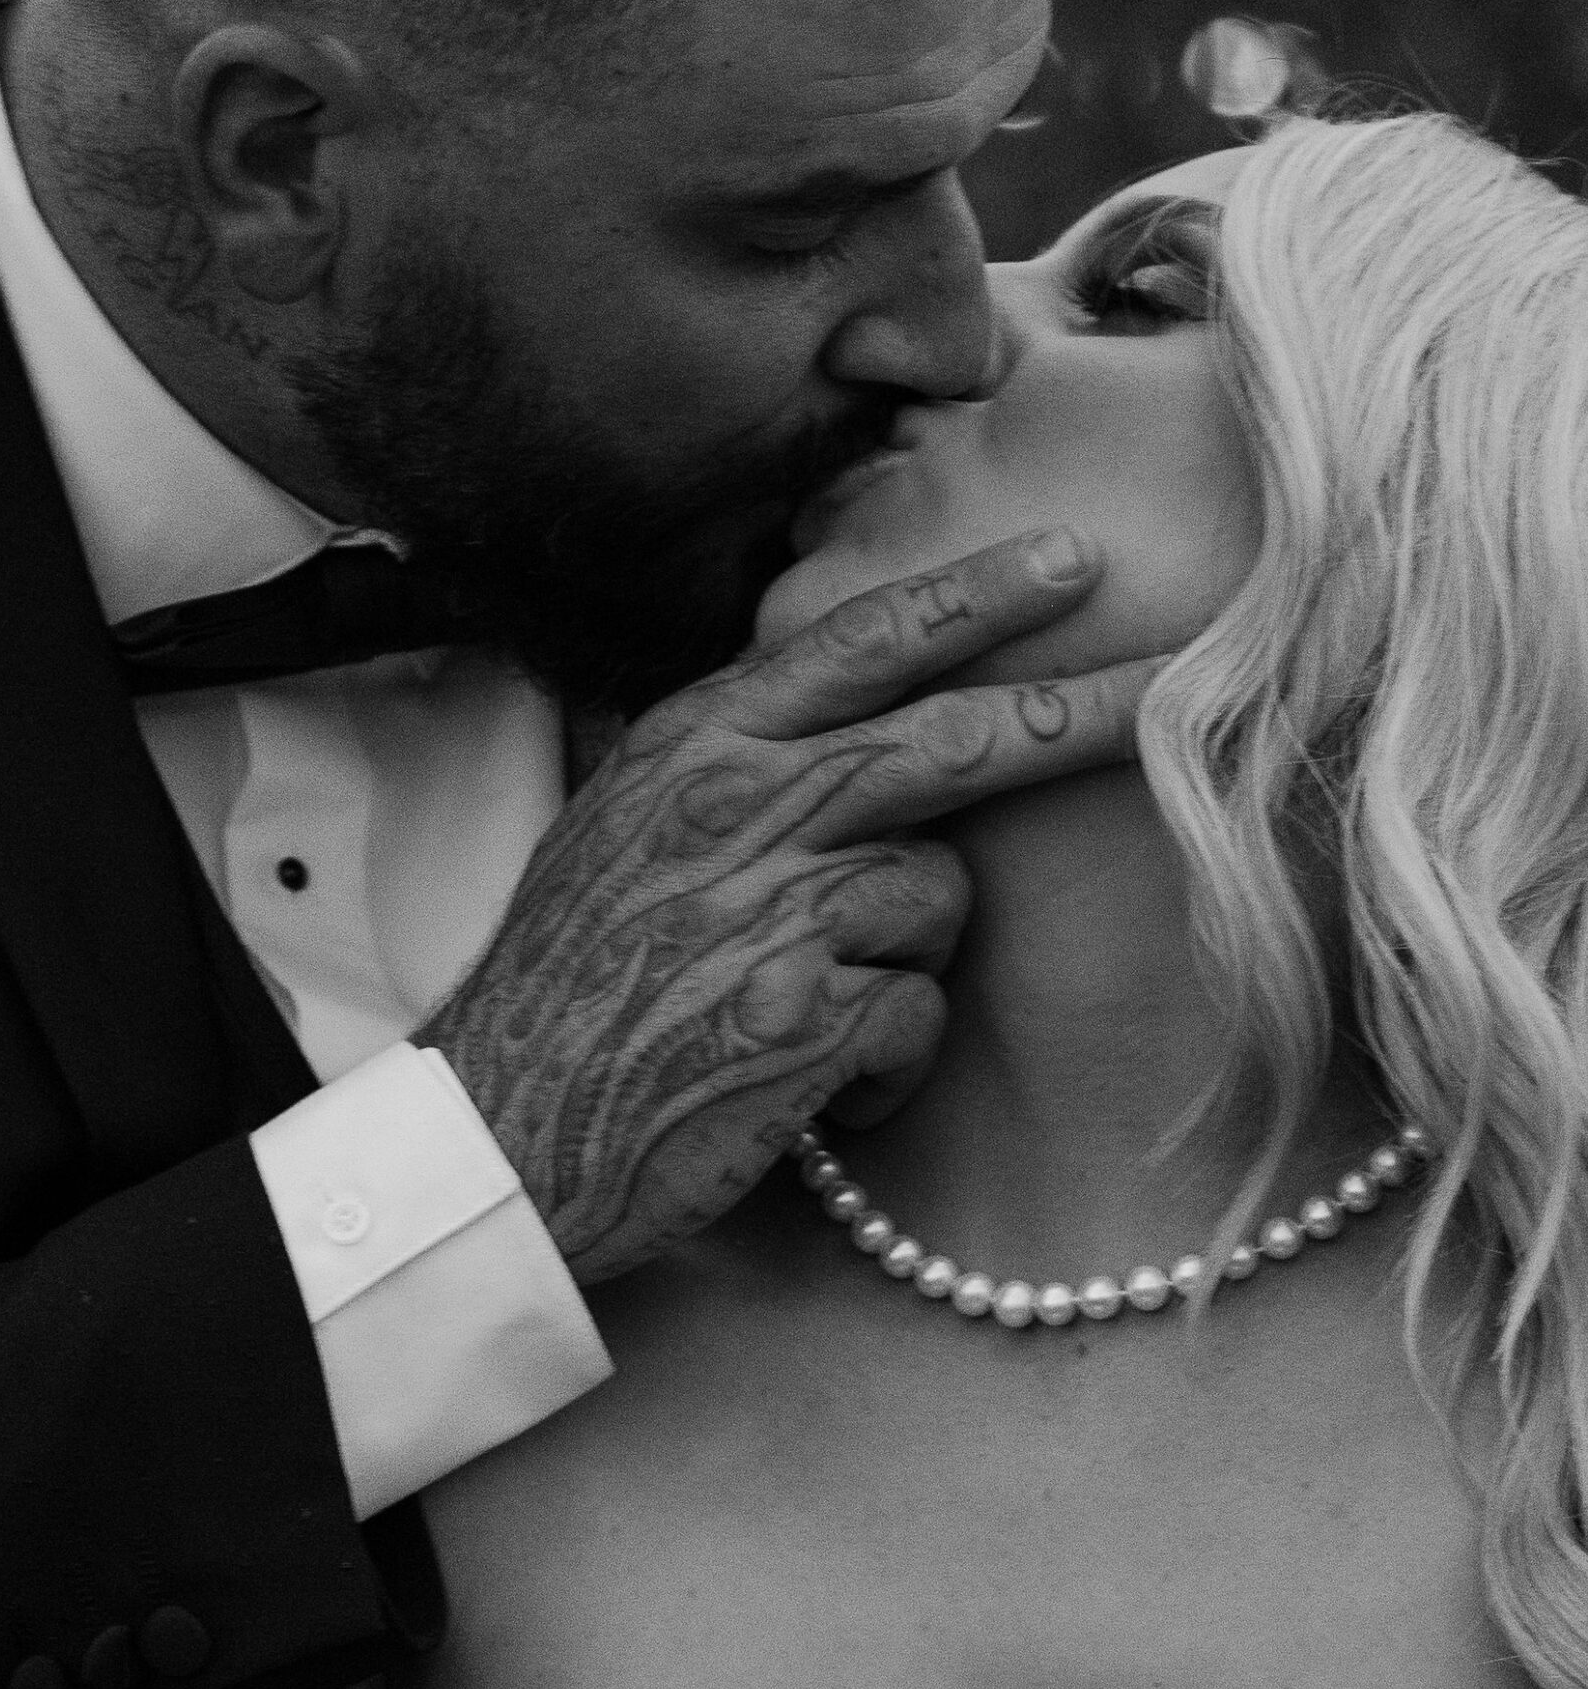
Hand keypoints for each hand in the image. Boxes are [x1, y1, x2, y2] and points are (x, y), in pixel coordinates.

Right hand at [418, 529, 1158, 1283]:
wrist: (500, 1131)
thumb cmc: (566, 986)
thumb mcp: (621, 833)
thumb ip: (728, 769)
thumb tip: (839, 720)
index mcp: (692, 749)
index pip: (857, 644)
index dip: (974, 595)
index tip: (1072, 558)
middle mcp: (736, 806)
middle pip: (952, 736)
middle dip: (1081, 706)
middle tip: (1188, 685)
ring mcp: (772, 906)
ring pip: (936, 894)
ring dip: (901, 962)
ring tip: (807, 1015)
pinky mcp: (805, 1010)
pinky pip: (916, 1013)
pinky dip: (884, 1061)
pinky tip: (808, 1089)